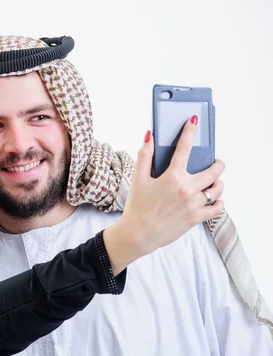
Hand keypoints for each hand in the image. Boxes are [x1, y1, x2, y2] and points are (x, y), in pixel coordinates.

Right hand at [103, 116, 224, 273]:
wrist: (138, 234)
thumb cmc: (137, 207)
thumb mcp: (138, 180)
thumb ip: (144, 156)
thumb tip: (148, 137)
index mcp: (172, 177)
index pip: (184, 149)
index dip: (189, 132)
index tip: (194, 121)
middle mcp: (186, 189)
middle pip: (213, 171)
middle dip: (217, 164)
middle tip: (215, 163)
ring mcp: (194, 204)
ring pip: (218, 189)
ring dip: (218, 184)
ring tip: (213, 183)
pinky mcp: (196, 218)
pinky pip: (217, 208)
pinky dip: (218, 203)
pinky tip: (213, 200)